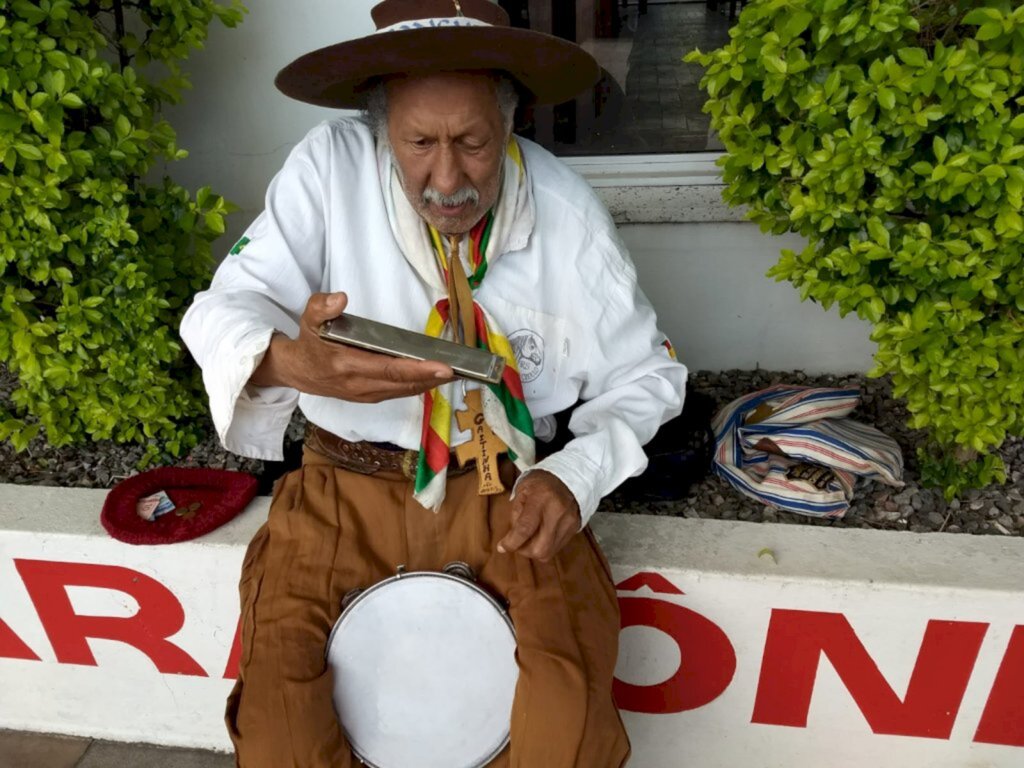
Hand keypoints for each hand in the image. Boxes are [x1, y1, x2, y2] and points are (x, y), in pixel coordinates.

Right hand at [250, 292, 454, 401]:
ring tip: (455, 373)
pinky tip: (435, 378)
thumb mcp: (309, 319)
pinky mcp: (371, 397)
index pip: (389, 368)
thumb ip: (322, 307)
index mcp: (347, 365)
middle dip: (434, 378)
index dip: (418, 369)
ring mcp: (367, 394)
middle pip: (404, 383)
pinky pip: (400, 392)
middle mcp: (360, 385)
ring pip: (405, 391)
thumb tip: (341, 298)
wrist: (299, 372)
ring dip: (430, 383)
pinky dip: (419, 385)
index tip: (444, 367)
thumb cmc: (310, 342)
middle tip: (461, 369)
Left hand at [497, 470, 580, 561]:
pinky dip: (545, 545)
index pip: (525, 528)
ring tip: (529, 537)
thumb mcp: (522, 490)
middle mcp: (558, 512)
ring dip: (534, 550)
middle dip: (524, 550)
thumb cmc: (541, 482)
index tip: (502, 547)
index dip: (512, 542)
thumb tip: (512, 537)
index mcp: (542, 498)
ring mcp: (568, 522)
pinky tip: (541, 534)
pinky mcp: (575, 528)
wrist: (568, 477)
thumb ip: (516, 514)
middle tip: (517, 542)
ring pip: (548, 552)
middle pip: (540, 548)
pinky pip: (556, 547)